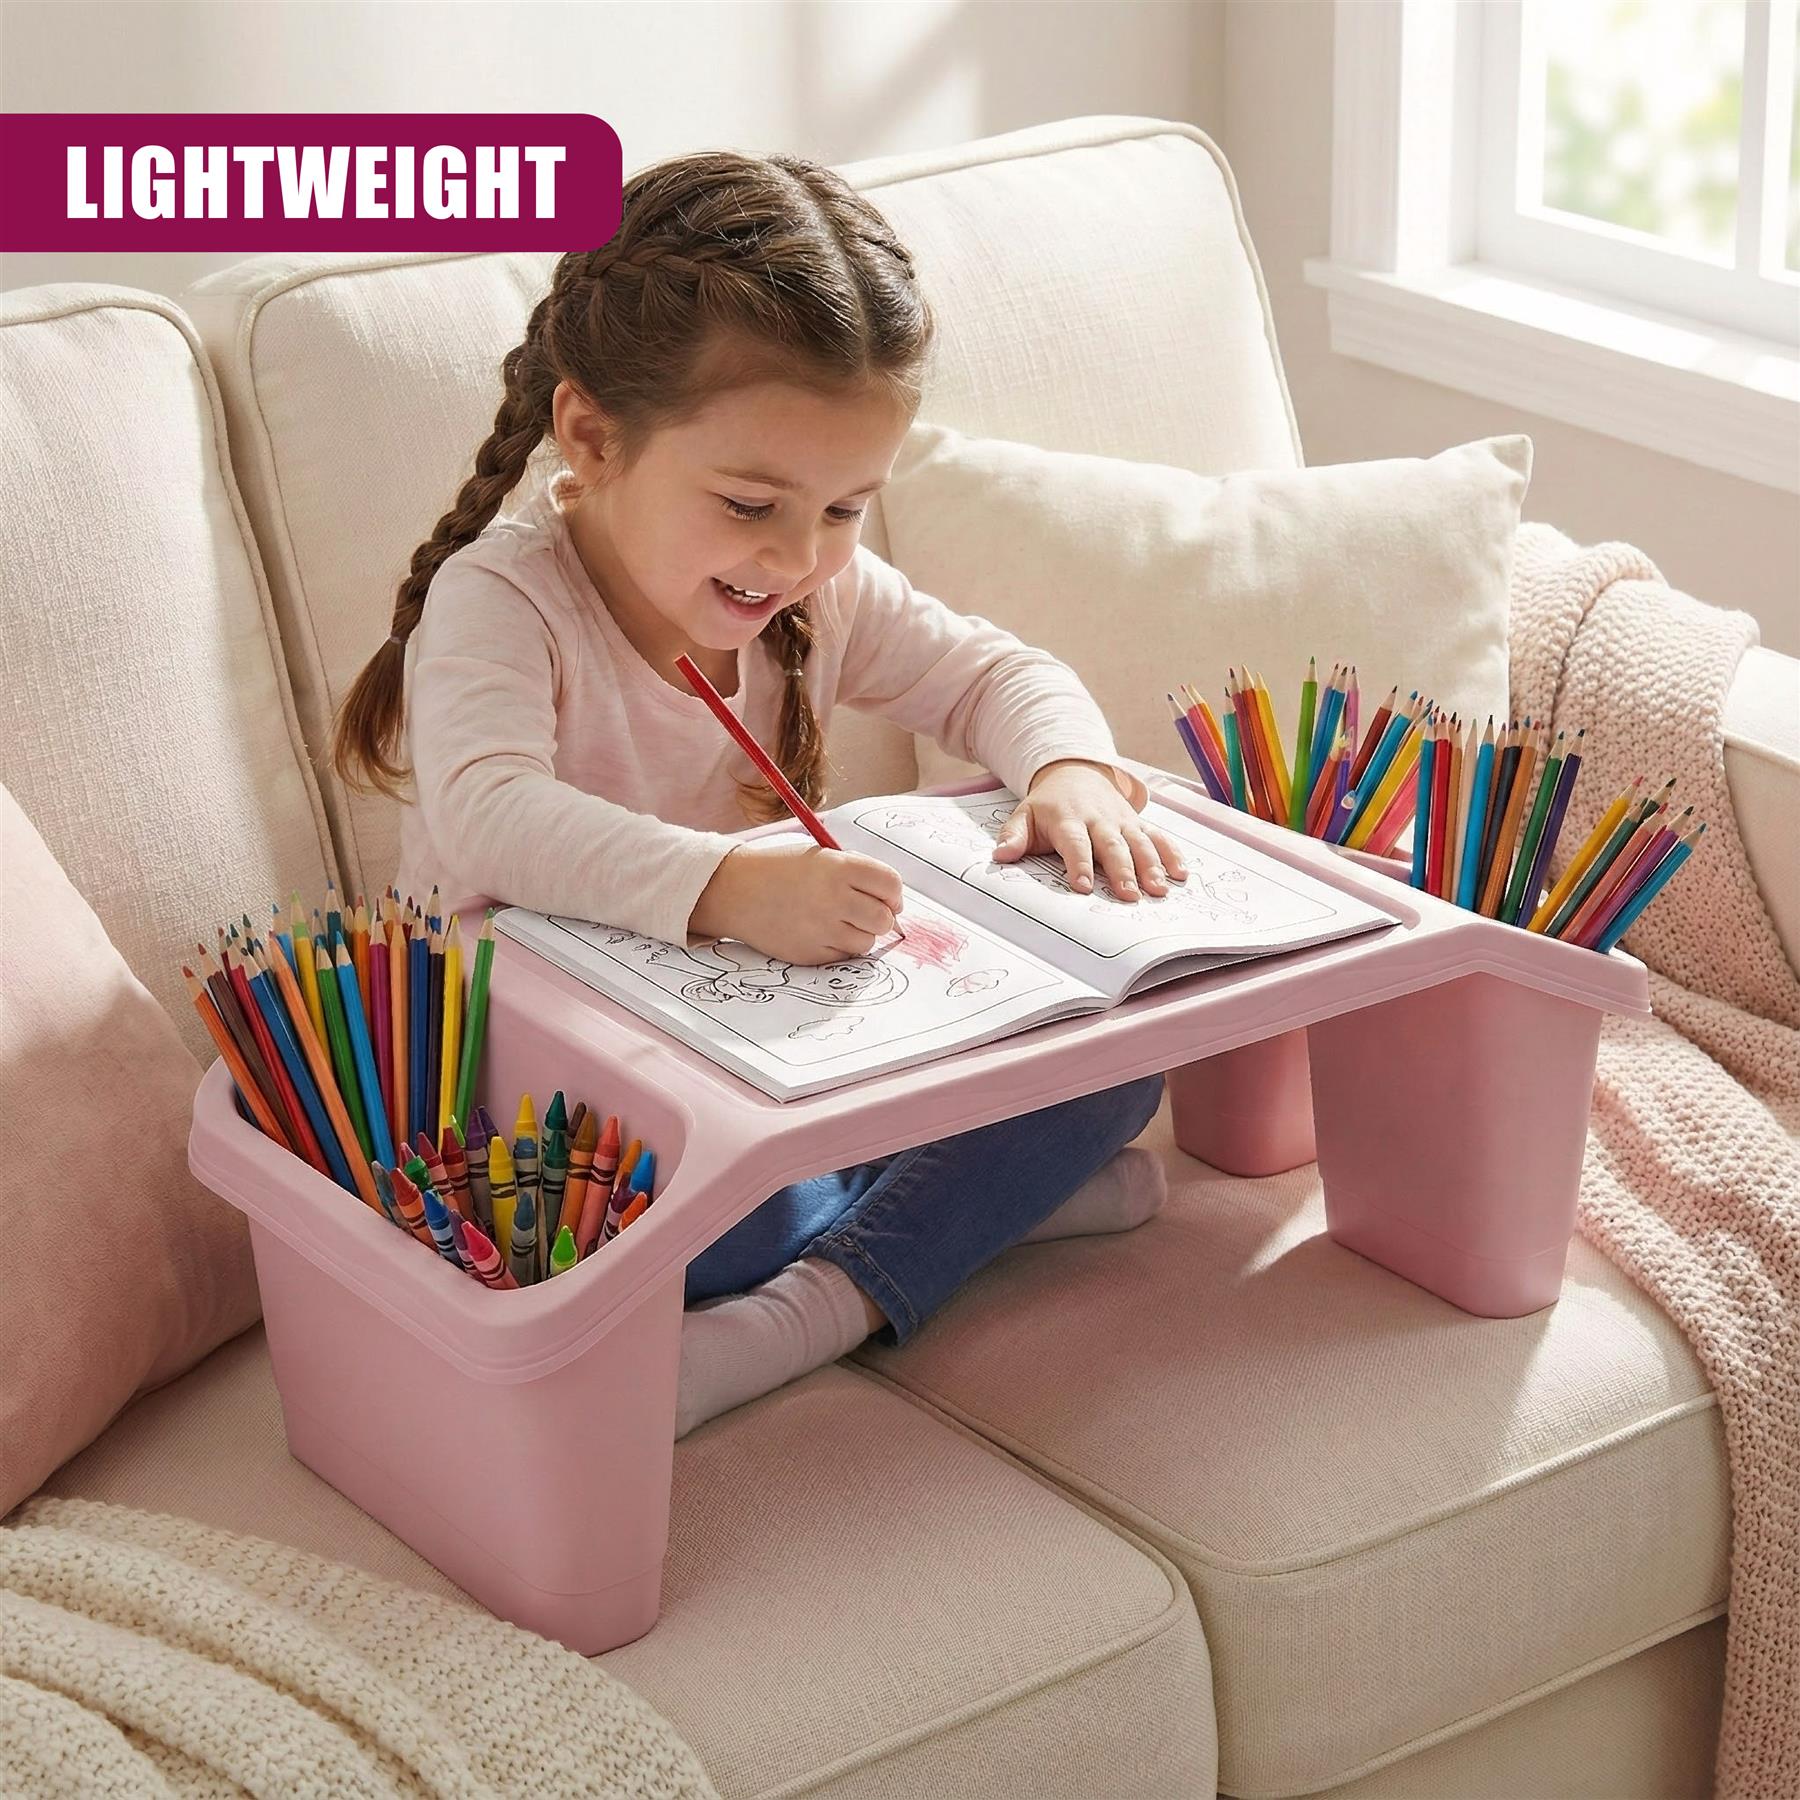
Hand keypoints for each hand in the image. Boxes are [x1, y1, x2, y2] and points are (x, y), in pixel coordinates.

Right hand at [688, 840, 904, 964]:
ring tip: (838, 921)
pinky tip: (820, 932)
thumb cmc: (780, 870)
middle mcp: (835, 899)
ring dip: (860, 933)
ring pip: (867, 942)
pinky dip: (839, 947)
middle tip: (867, 912)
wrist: (735, 891)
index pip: (891, 885)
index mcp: (840, 868)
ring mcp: (823, 929)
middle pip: (885, 919)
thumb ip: (856, 874)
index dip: (894, 894)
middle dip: (882, 917)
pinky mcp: (811, 954)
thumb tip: (892, 901)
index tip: (889, 898)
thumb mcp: (820, 857)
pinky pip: (843, 956)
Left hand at [991, 759, 1188, 900]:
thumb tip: (1000, 856)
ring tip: (1159, 889)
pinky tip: (1181, 874)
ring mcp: (1122, 821)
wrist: (1076, 772)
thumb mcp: (1024, 815)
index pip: (1075, 843)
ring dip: (1152, 865)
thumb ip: (1012, 836)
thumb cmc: (1048, 805)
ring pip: (1139, 842)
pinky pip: (1158, 837)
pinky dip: (1172, 854)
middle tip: (1129, 895)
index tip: (1082, 886)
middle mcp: (1099, 819)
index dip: (1079, 864)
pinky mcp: (1138, 823)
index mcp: (1069, 819)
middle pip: (1112, 845)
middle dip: (1122, 870)